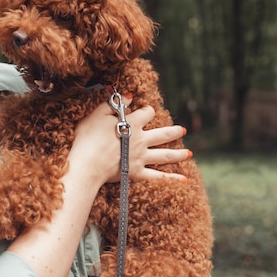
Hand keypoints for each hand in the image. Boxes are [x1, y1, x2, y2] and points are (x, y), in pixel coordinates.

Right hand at [69, 97, 188, 185]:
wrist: (88, 162)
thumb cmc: (88, 137)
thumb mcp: (98, 114)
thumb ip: (114, 104)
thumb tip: (128, 96)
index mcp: (132, 124)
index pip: (146, 113)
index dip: (147, 111)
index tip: (146, 111)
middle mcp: (141, 140)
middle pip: (162, 134)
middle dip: (173, 131)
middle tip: (182, 130)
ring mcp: (140, 157)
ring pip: (165, 155)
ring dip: (178, 154)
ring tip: (188, 153)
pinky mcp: (136, 173)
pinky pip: (157, 177)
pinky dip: (171, 179)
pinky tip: (184, 180)